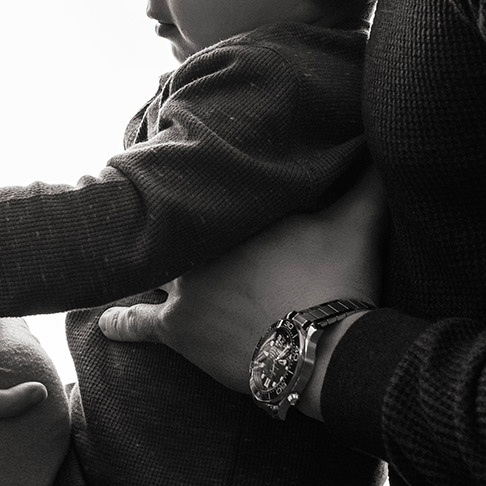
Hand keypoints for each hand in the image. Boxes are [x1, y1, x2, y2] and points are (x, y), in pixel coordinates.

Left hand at [97, 167, 383, 407]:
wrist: (321, 349)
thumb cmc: (338, 278)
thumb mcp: (358, 219)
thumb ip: (366, 178)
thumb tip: (383, 136)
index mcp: (232, 214)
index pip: (199, 188)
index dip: (191, 181)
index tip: (176, 162)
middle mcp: (199, 244)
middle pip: (172, 228)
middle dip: (164, 221)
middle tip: (150, 207)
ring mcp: (184, 289)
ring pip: (152, 270)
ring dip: (143, 266)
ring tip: (125, 255)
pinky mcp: (178, 333)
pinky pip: (140, 324)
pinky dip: (122, 323)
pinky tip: (103, 323)